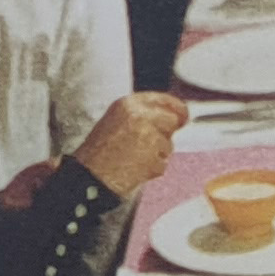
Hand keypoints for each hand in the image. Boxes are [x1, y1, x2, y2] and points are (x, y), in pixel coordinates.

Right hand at [76, 91, 190, 195]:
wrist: (90, 175)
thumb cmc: (100, 151)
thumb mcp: (116, 120)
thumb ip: (142, 115)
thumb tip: (173, 118)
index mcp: (128, 104)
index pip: (163, 99)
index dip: (177, 108)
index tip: (184, 115)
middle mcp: (139, 117)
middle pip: (172, 121)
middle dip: (165, 134)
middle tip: (148, 144)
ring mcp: (148, 137)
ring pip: (168, 145)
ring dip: (156, 154)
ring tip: (133, 157)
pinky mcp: (153, 158)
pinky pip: (163, 164)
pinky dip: (152, 169)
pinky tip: (134, 168)